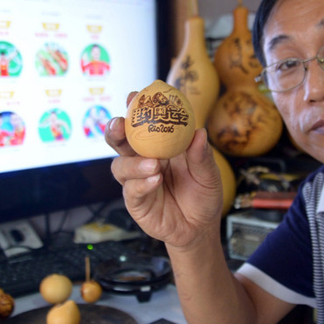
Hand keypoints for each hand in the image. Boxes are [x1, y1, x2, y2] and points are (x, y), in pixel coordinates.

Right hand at [105, 92, 222, 249]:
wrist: (201, 227)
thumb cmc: (203, 194)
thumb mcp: (208, 174)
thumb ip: (201, 156)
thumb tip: (199, 132)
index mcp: (159, 146)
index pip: (142, 124)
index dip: (135, 109)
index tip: (134, 96)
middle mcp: (142, 160)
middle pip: (120, 142)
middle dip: (115, 130)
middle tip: (120, 124)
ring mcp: (136, 181)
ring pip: (120, 166)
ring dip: (133, 163)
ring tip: (153, 164)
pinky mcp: (136, 203)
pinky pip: (131, 191)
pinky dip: (141, 184)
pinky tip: (154, 180)